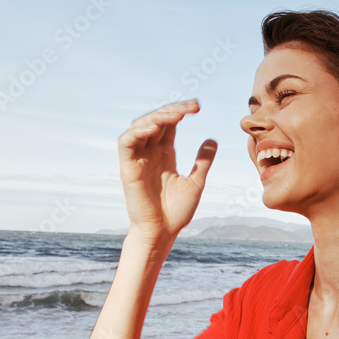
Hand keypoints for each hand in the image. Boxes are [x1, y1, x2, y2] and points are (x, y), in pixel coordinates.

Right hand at [117, 99, 216, 242]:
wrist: (162, 232)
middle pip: (156, 120)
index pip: (170, 124)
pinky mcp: (127, 167)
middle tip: (192, 106)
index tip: (198, 107)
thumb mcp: (196, 182)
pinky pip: (126, 142)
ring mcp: (137, 159)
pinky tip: (155, 128)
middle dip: (173, 110)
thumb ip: (202, 161)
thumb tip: (212, 139)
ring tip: (177, 115)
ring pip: (140, 126)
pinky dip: (138, 132)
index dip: (181, 111)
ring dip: (157, 116)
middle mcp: (149, 153)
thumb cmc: (176, 212)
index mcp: (165, 154)